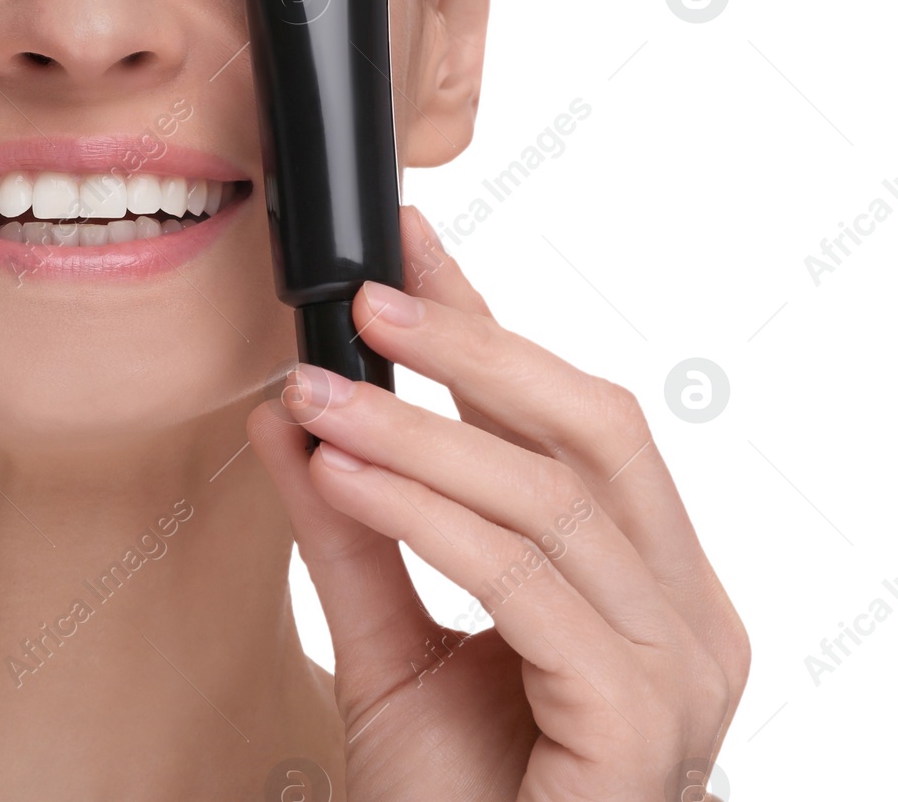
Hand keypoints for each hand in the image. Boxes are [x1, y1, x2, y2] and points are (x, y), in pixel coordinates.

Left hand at [247, 205, 749, 800]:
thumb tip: (287, 412)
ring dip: (418, 431)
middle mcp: (683, 613)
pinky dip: (426, 515)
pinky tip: (343, 474)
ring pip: (550, 497)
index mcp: (643, 582)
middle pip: (595, 430)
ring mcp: (679, 669)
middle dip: (474, 350)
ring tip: (314, 395)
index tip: (409, 249)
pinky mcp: (640, 721)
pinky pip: (525, 582)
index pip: (570, 421)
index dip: (490, 326)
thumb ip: (350, 530)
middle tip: (368, 298)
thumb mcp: (387, 642)